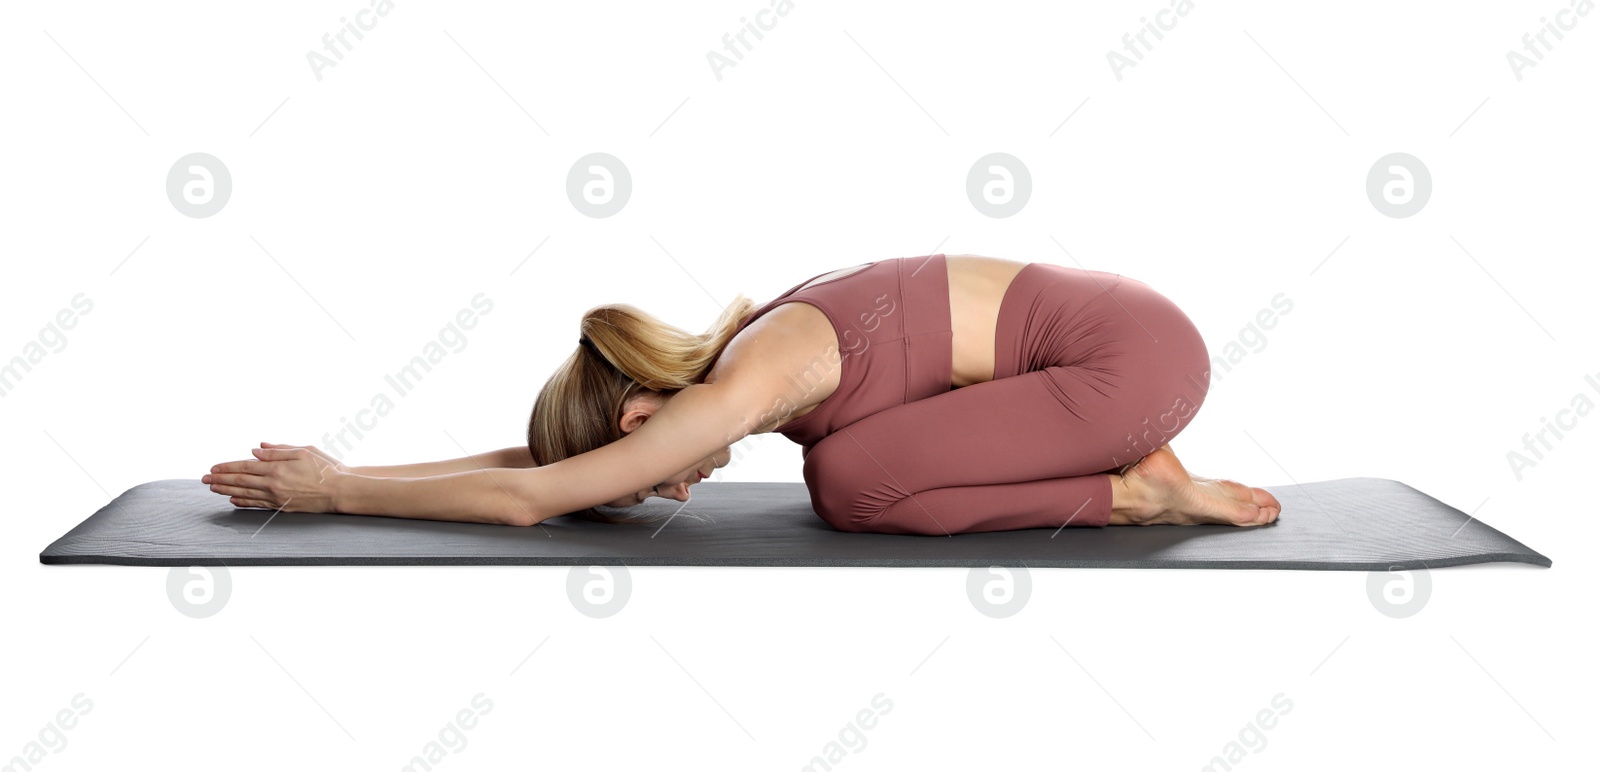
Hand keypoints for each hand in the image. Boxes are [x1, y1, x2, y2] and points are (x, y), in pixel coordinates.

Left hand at [202, 443, 345, 512]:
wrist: (340, 491)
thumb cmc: (325, 468)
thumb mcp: (304, 451)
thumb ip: (278, 451)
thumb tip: (257, 450)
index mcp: (277, 468)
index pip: (245, 467)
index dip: (227, 467)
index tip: (213, 468)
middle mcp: (273, 484)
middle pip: (240, 481)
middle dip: (220, 479)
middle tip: (204, 479)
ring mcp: (276, 497)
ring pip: (245, 493)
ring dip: (226, 490)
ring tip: (213, 488)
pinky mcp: (282, 507)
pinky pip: (257, 504)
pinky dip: (243, 502)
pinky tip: (233, 500)